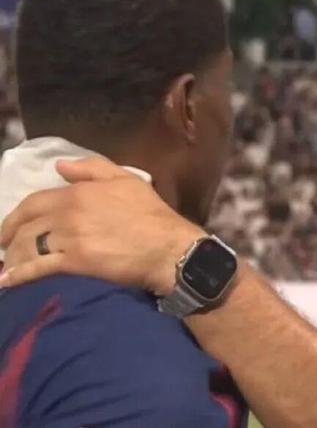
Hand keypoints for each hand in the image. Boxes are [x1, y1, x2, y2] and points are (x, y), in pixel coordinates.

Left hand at [0, 157, 204, 294]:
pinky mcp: (75, 262)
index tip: (9, 227)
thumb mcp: (126, 179)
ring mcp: (70, 238)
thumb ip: (92, 168)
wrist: (168, 247)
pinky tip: (7, 282)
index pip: (34, 202)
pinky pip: (38, 268)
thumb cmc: (151, 213)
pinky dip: (18, 275)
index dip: (16, 215)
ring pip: (28, 246)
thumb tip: (59, 167)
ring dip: (12, 257)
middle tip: (2, 248)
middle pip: (26, 225)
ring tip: (6, 268)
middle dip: (8, 237)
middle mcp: (68, 212)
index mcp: (78, 192)